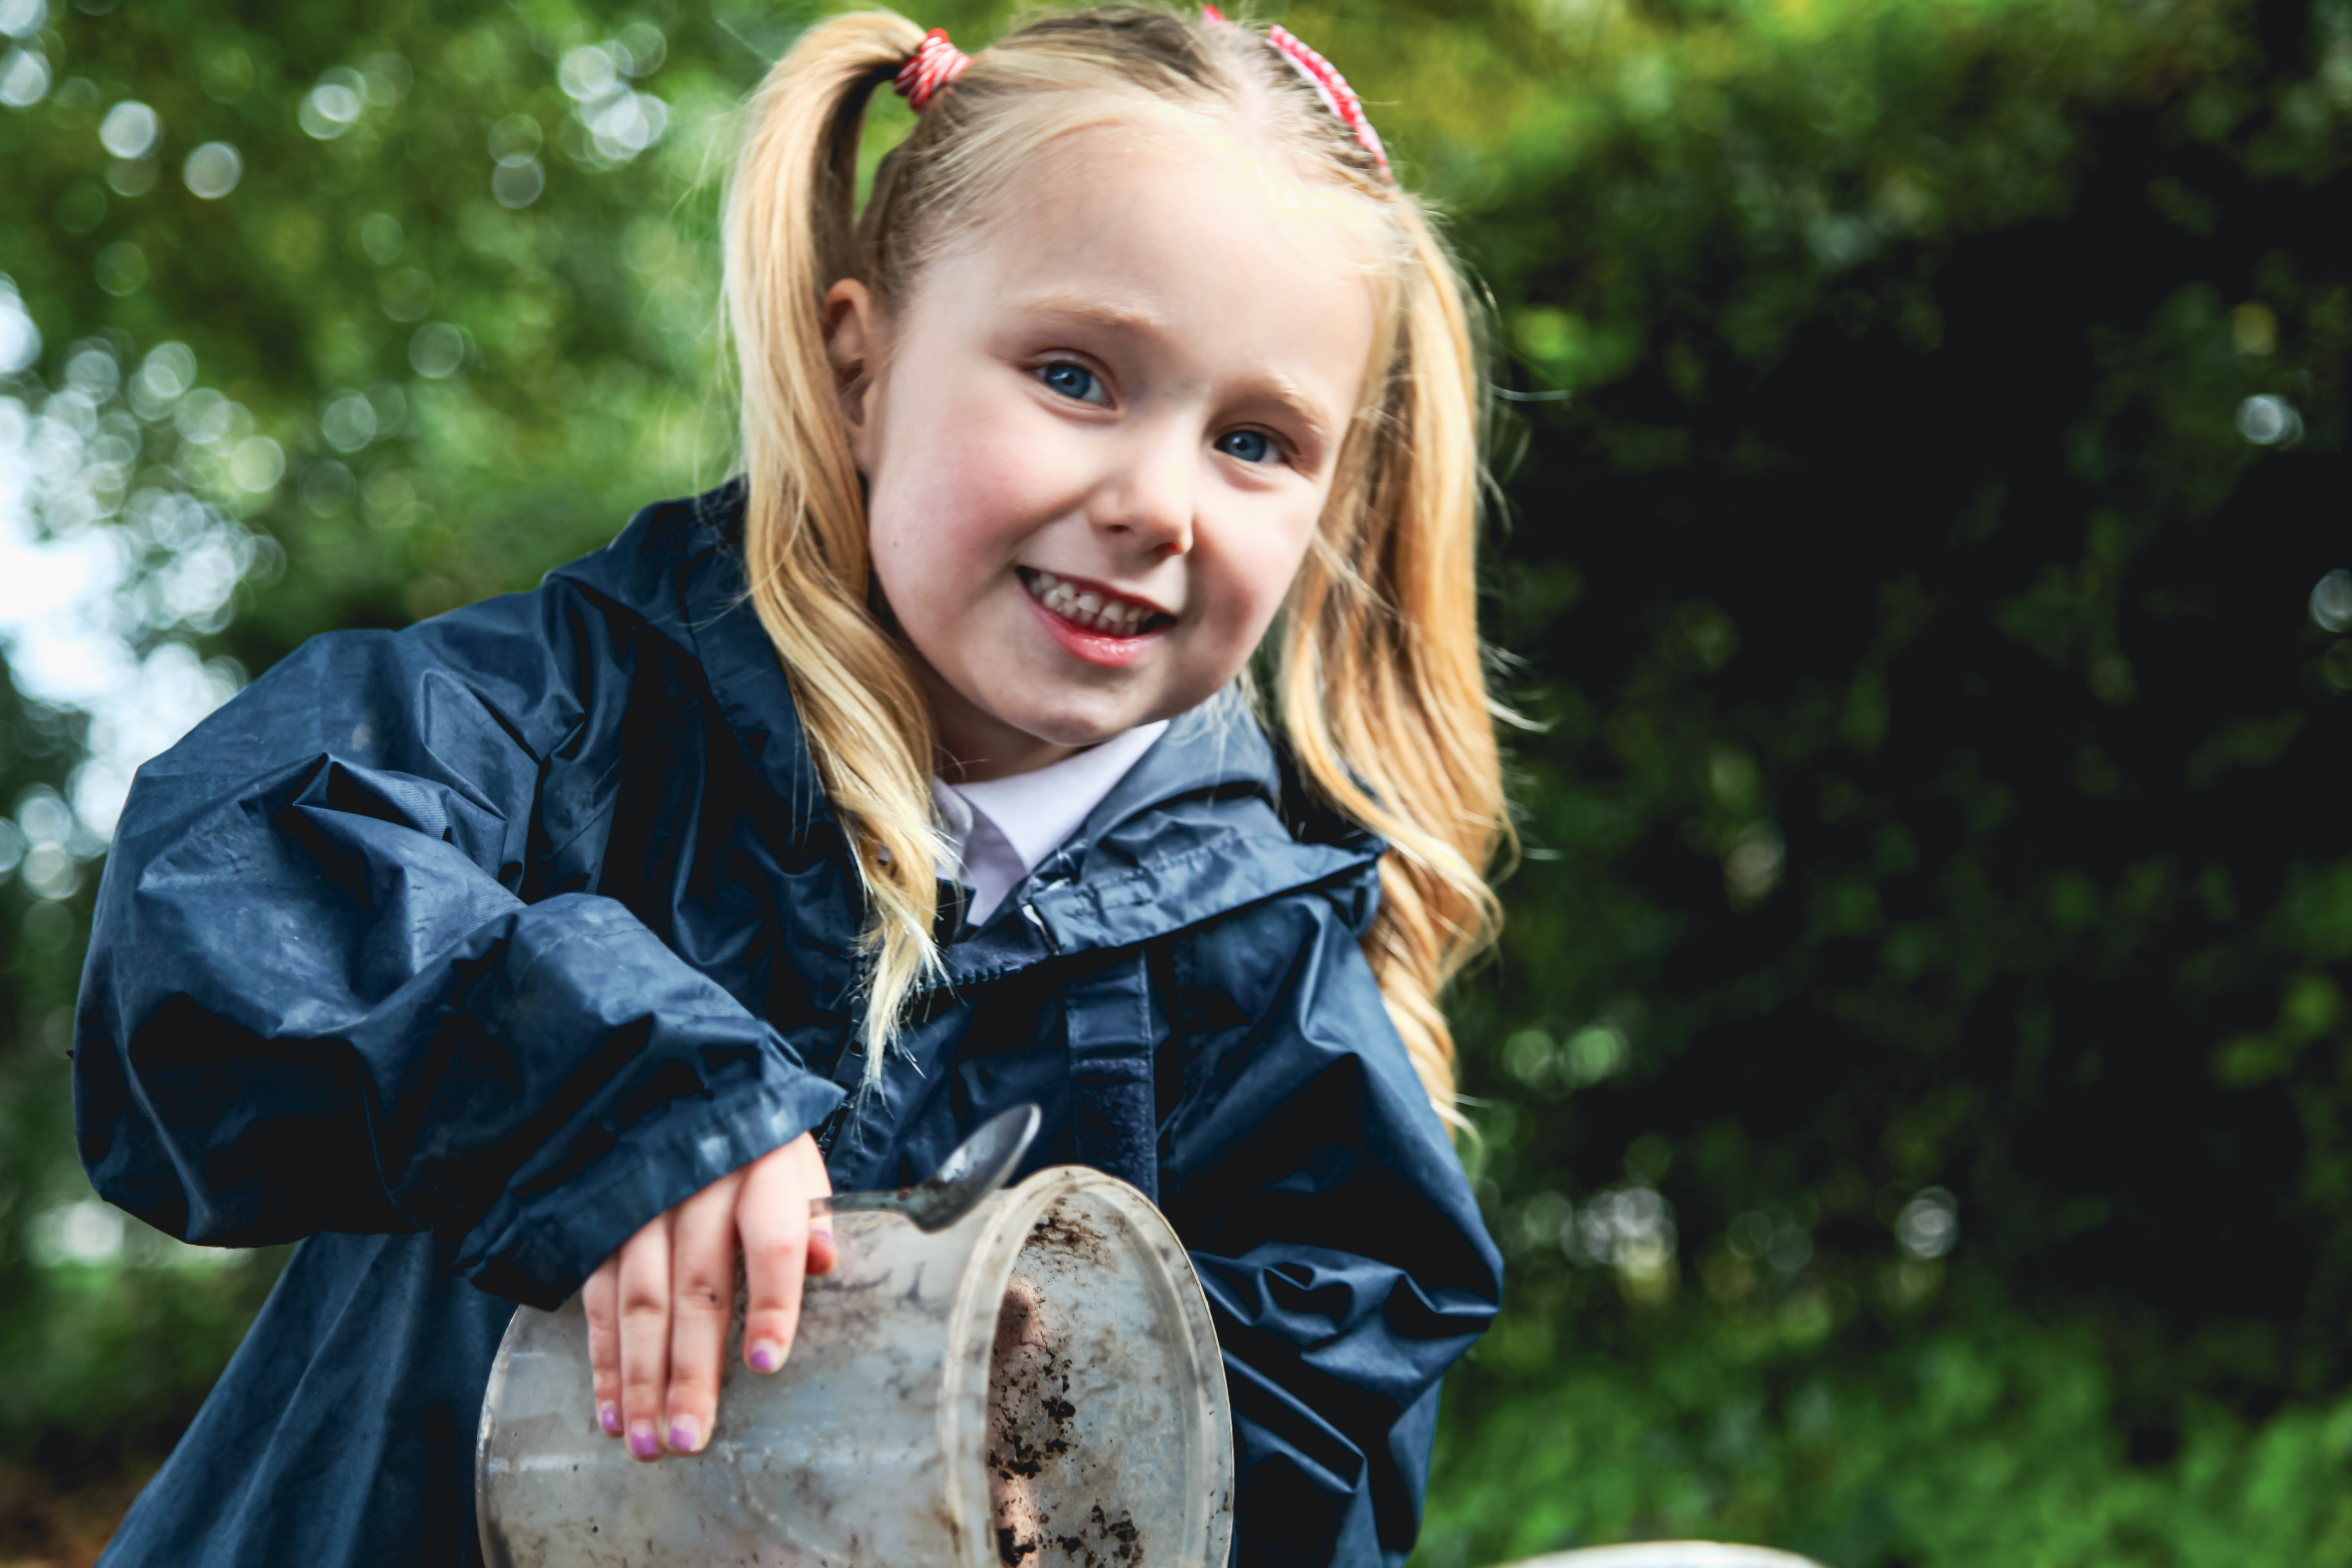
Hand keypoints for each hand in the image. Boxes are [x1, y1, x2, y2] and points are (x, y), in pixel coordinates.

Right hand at [582, 1131, 838, 1459]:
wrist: (681, 1083)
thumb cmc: (753, 1141)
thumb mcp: (795, 1158)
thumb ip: (813, 1210)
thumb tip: (827, 1259)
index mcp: (762, 1168)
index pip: (772, 1240)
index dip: (772, 1302)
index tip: (767, 1363)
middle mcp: (698, 1186)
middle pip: (697, 1286)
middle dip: (691, 1370)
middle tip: (692, 1438)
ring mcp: (642, 1204)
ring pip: (639, 1300)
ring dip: (639, 1378)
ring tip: (649, 1442)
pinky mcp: (601, 1222)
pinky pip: (598, 1297)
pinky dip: (603, 1358)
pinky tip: (611, 1409)